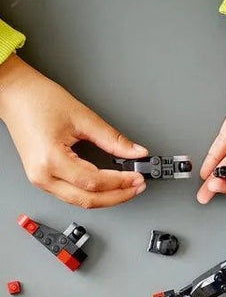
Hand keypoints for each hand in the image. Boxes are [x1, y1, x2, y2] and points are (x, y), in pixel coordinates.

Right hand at [0, 55, 147, 207]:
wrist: (15, 95)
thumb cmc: (39, 100)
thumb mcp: (83, 118)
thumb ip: (113, 139)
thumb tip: (135, 152)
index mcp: (50, 159)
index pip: (94, 182)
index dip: (120, 182)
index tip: (137, 177)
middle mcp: (42, 175)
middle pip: (87, 199)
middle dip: (117, 196)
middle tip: (138, 186)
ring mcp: (40, 180)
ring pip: (80, 201)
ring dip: (107, 198)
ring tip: (128, 187)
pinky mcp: (43, 178)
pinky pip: (72, 194)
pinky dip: (93, 193)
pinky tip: (109, 187)